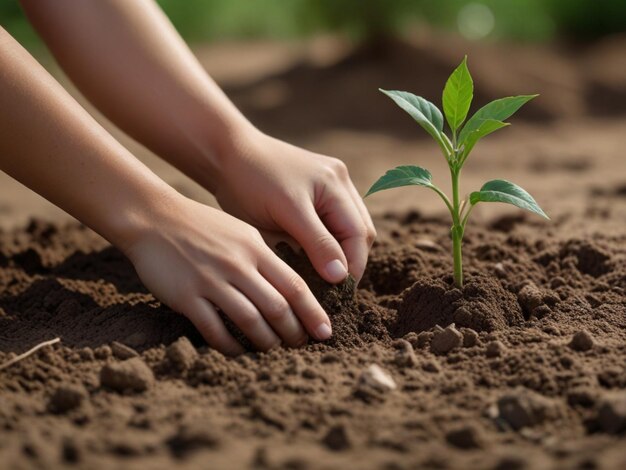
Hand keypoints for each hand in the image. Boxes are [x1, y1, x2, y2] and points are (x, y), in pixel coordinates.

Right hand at [124, 195, 332, 354]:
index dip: (313, 312)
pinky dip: (230, 345)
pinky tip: (238, 351)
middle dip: (294, 332)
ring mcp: (211, 281)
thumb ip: (265, 255)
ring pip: (250, 320)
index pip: (294, 285)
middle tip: (301, 345)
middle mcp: (237, 265)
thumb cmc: (202, 226)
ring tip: (274, 350)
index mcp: (255, 249)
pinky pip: (214, 329)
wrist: (154, 218)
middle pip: (277, 307)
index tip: (325, 331)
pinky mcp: (187, 296)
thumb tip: (291, 283)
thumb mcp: (241, 231)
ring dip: (267, 342)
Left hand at [214, 131, 375, 284]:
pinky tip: (315, 258)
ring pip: (349, 229)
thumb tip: (341, 277)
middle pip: (360, 231)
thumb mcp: (285, 213)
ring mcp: (331, 184)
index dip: (353, 266)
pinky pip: (335, 222)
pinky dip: (330, 242)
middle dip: (350, 262)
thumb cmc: (249, 181)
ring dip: (342, 253)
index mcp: (335, 183)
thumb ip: (316, 243)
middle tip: (333, 291)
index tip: (339, 293)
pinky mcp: (318, 191)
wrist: (227, 154)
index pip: (358, 234)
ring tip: (324, 278)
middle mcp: (339, 181)